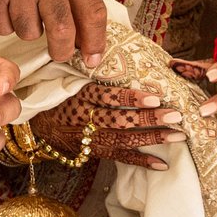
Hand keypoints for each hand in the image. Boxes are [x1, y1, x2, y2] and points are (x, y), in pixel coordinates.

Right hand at [0, 0, 107, 66]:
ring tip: (23, 7)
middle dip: (61, 50)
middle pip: (62, 31)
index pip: (93, 12)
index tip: (93, 59)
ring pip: (30, 33)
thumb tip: (86, 36)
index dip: (95, 41)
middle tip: (58, 52)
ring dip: (27, 29)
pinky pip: (3, 28)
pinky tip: (4, 3)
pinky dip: (4, 23)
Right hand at [29, 81, 183, 169]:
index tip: (155, 97)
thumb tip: (133, 53)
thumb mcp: (73, 77)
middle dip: (149, 119)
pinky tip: (162, 163)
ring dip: (151, 138)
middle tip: (175, 115)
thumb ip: (97, 71)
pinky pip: (119, 158)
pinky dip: (141, 161)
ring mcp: (89, 138)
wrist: (39, 123)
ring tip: (177, 135)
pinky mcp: (93, 152)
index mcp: (81, 95)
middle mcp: (84, 118)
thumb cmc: (63, 95)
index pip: (108, 97)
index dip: (131, 98)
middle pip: (119, 120)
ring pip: (122, 140)